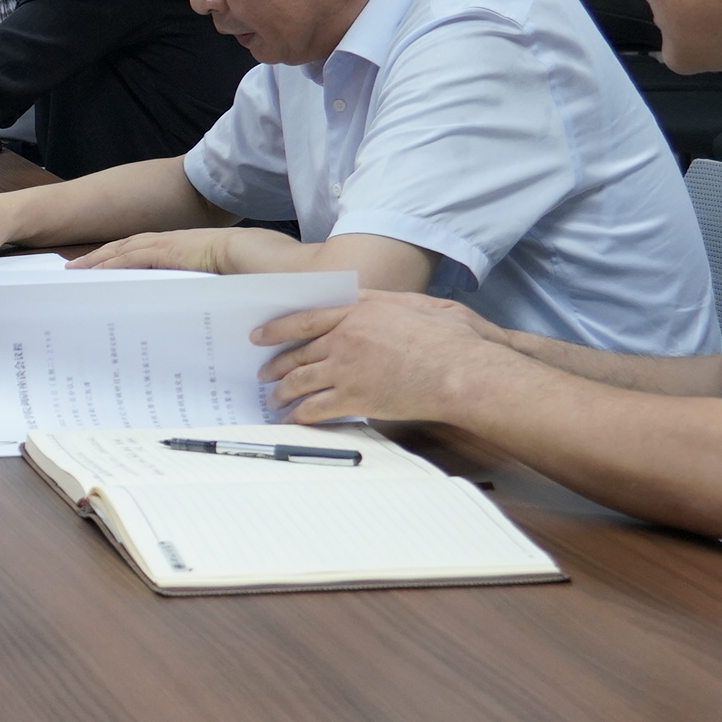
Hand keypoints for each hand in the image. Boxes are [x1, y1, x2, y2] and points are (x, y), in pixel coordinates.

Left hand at [73, 229, 243, 273]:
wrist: (255, 256)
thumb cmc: (240, 270)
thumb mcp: (208, 280)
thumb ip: (190, 287)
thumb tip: (179, 307)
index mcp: (178, 248)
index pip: (139, 252)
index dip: (117, 258)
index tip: (99, 269)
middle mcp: (168, 243)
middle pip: (124, 248)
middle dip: (98, 257)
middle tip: (75, 269)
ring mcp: (167, 245)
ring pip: (123, 251)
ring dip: (98, 260)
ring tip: (76, 271)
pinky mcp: (168, 251)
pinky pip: (133, 258)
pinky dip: (113, 264)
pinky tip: (96, 273)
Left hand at [255, 290, 504, 424]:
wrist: (462, 372)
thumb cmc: (452, 339)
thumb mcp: (420, 304)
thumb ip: (388, 301)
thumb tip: (372, 301)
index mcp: (359, 312)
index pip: (305, 320)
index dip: (277, 330)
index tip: (259, 337)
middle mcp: (345, 339)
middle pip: (299, 354)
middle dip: (276, 366)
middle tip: (264, 374)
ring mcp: (347, 369)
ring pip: (301, 382)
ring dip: (282, 393)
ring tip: (274, 401)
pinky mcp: (354, 398)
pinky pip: (315, 409)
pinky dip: (299, 415)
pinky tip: (293, 420)